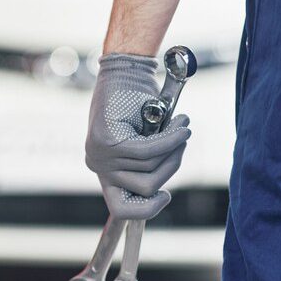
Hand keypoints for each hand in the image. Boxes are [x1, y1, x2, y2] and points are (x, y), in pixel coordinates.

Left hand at [85, 54, 190, 220]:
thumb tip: (160, 191)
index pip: (121, 209)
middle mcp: (98, 165)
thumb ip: (150, 165)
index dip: (147, 209)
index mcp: (105, 171)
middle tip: (181, 145)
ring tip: (182, 127)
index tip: (165, 196)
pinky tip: (182, 125)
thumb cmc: (139, 104)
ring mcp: (100, 154)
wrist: (126, 71)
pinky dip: (171, 139)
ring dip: (174, 149)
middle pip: (145, 190)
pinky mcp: (107, 141)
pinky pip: (148, 151)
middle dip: (170, 169)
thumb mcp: (145, 142)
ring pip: (150, 169)